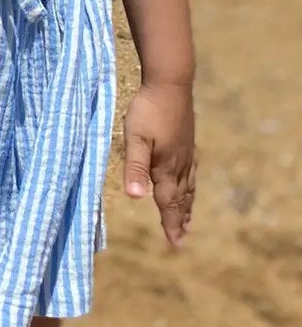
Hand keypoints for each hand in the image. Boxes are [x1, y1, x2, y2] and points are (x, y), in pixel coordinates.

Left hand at [123, 82, 195, 246]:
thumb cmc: (148, 110)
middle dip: (179, 218)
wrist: (170, 82)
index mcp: (166, 167)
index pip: (168, 202)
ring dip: (186, 203)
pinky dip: (190, 184)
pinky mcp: (187, 140)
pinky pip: (191, 170)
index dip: (170, 223)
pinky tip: (189, 180)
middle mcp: (180, 163)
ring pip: (188, 184)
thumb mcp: (135, 138)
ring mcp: (186, 151)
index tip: (175, 243)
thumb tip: (136, 197)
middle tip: (181, 237)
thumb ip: (135, 167)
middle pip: (181, 197)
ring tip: (187, 216)